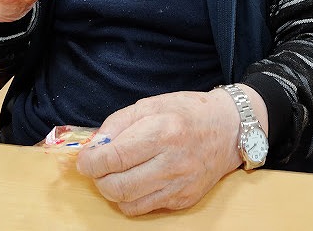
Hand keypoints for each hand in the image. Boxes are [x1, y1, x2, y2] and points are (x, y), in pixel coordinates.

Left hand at [76, 89, 246, 215]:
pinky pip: (145, 209)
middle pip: (118, 186)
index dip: (91, 161)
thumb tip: (95, 144)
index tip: (84, 159)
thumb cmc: (187, 111)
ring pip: (128, 202)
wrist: (228, 129)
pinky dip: (130, 199)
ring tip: (112, 174)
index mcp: (163, 132)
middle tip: (95, 168)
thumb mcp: (151, 104)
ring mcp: (179, 185)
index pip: (116, 157)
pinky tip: (132, 181)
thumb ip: (119, 122)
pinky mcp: (184, 200)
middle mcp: (172, 162)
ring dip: (111, 191)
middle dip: (98, 179)